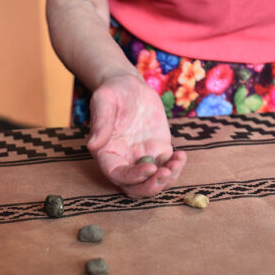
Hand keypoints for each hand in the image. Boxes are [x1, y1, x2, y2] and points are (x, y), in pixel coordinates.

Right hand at [87, 73, 186, 197]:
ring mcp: (142, 158)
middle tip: (165, 173)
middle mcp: (123, 160)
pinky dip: (176, 167)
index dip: (133, 177)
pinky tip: (181, 156)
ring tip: (178, 162)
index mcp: (107, 153)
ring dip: (167, 179)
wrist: (129, 86)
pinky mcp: (158, 151)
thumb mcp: (104, 100)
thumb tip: (93, 144)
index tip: (150, 168)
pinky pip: (167, 168)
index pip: (117, 174)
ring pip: (153, 182)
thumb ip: (100, 122)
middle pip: (135, 187)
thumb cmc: (113, 92)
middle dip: (151, 186)